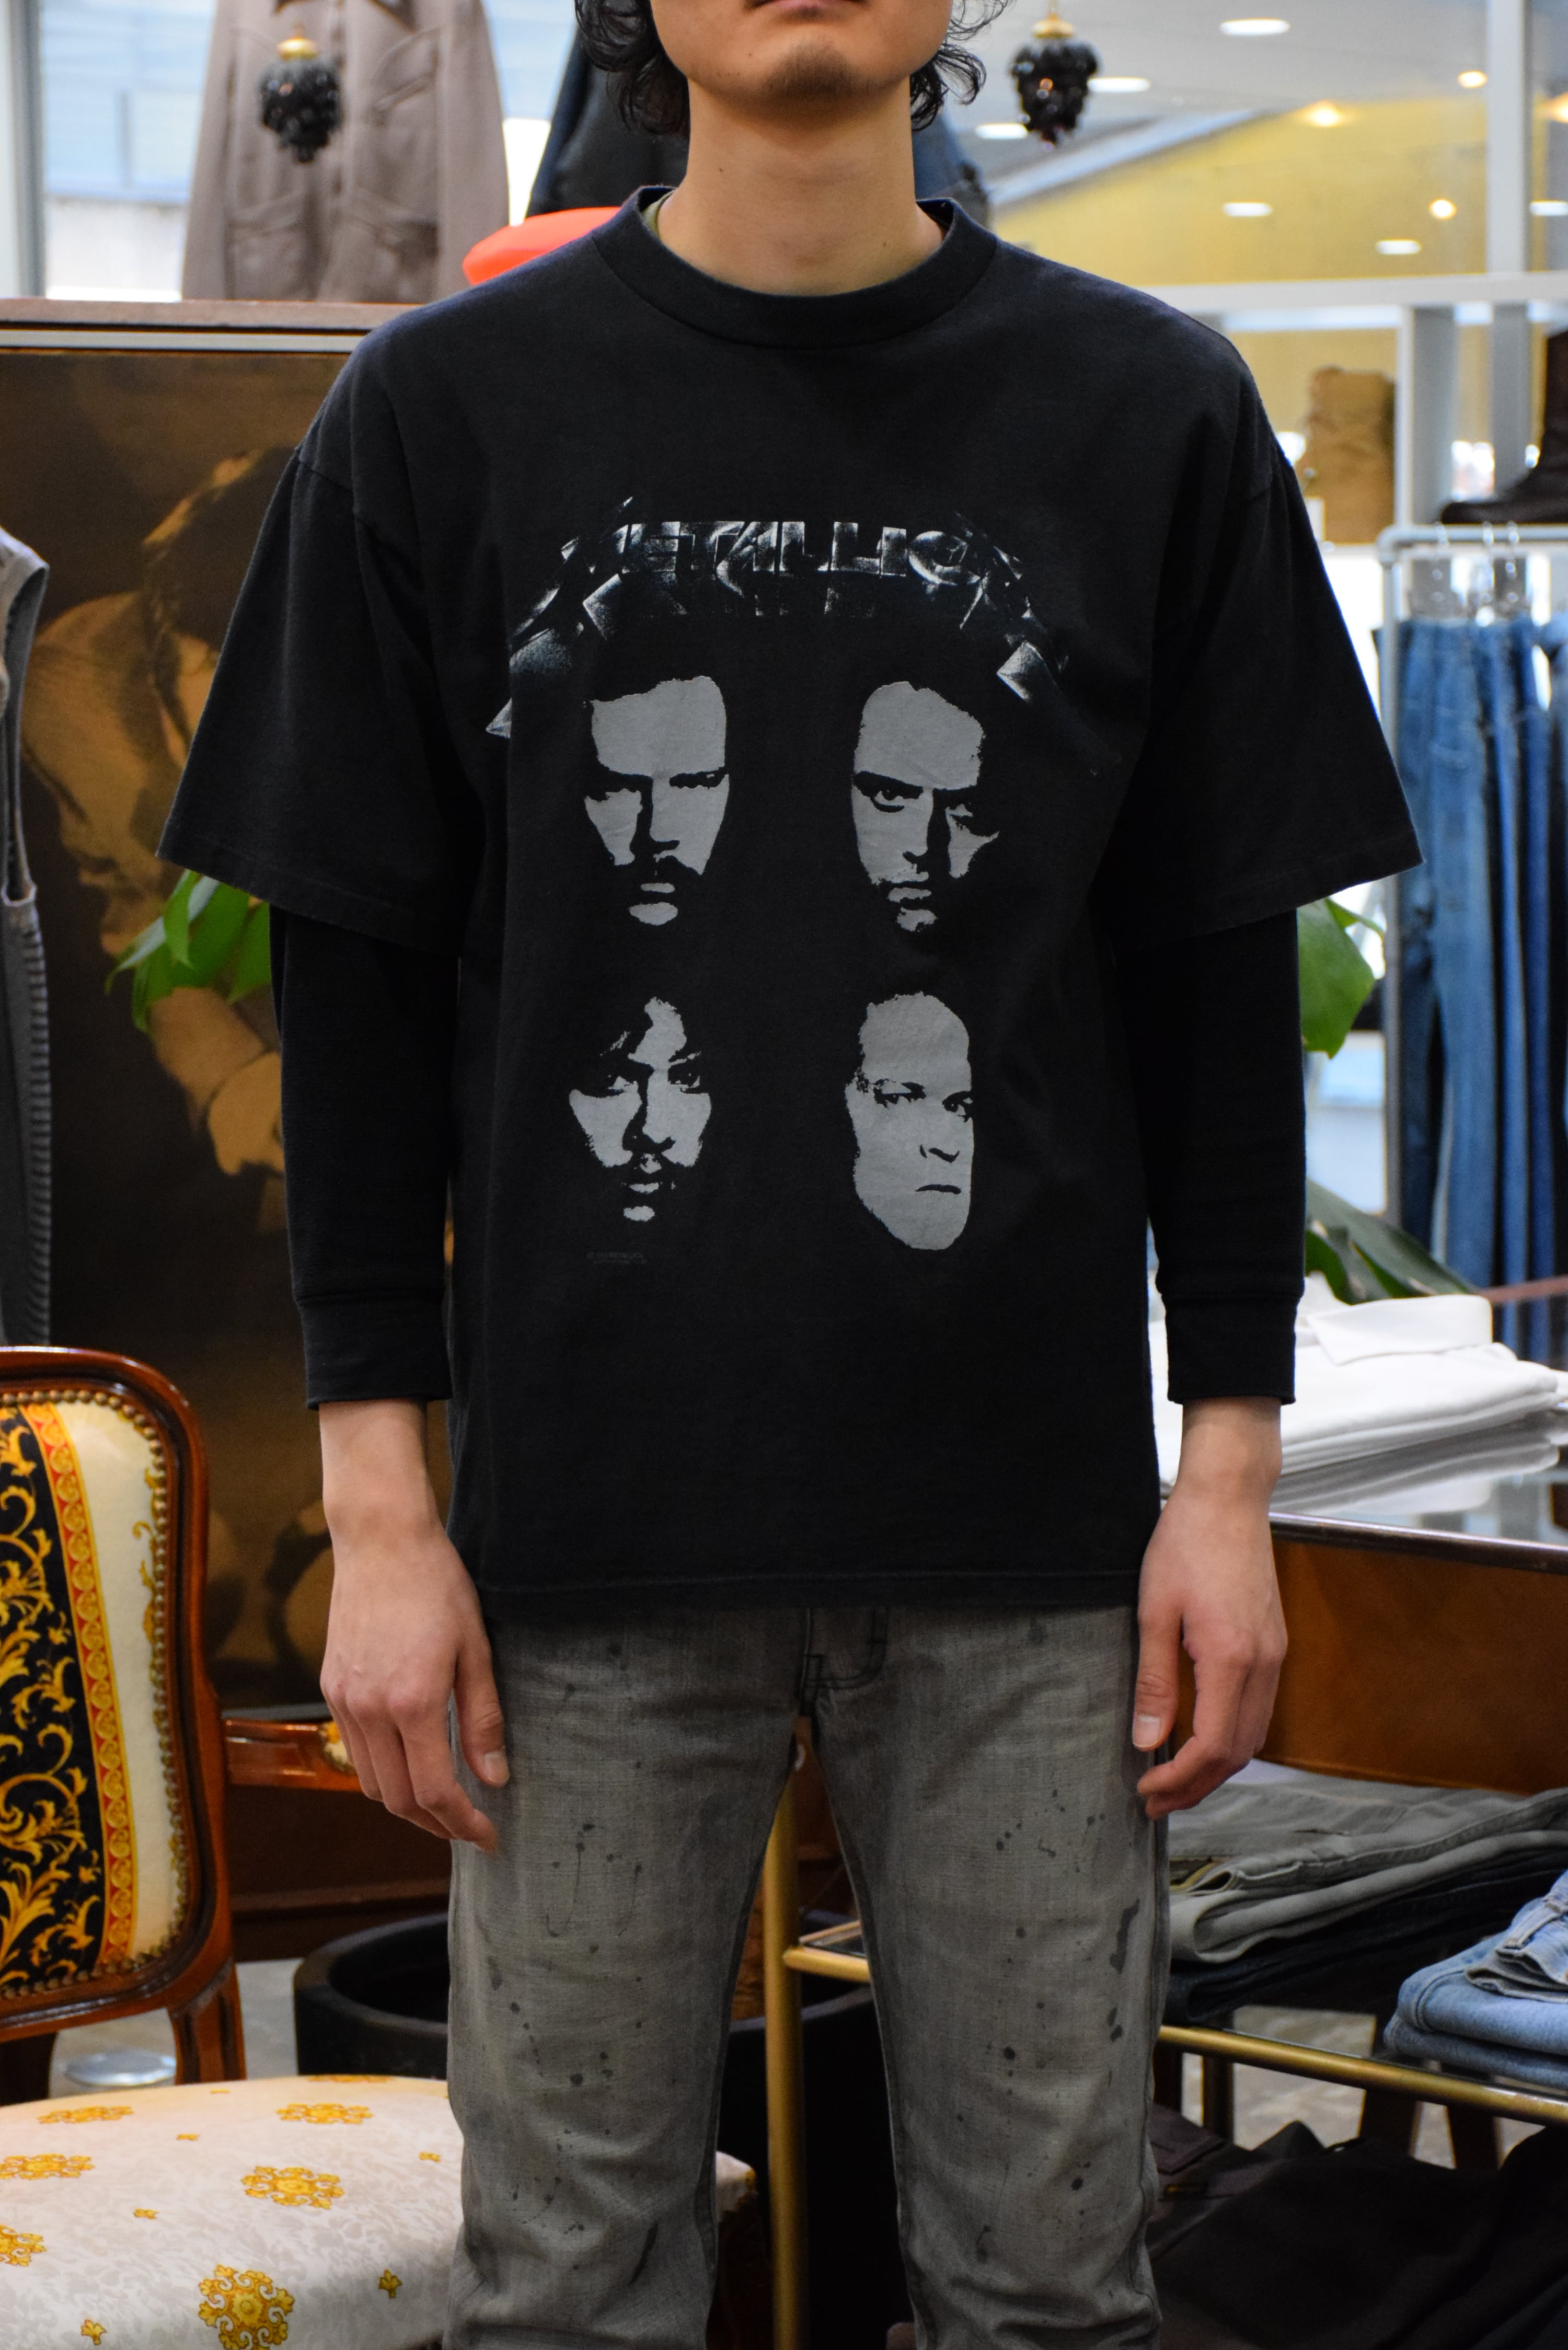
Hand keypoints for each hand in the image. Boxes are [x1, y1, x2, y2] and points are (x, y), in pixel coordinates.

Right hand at [318, 1399, 504, 1850]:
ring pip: (370, 1782)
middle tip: (469, 1828)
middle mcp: (370, 1709)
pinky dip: (382, 1772)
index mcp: (413, 1701)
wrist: (381, 1541)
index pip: (435, 1791)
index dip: (463, 1823)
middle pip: (397, 1800)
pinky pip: (354, 1750)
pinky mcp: (331, 1687)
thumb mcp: (475, 1649)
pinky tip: (410, 1763)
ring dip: (405, 1804)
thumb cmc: (438, 1586)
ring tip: (442, 1804)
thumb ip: (482, 1718)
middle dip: (435, 1825)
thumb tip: (494, 1779)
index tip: (488, 1836)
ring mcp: (344, 1700)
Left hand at [1132, 1397, 1285, 1820]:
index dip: (1179, 1779)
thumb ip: (1154, 1681)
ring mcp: (1275, 1655)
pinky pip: (1260, 1709)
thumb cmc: (1187, 1543)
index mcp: (1231, 1660)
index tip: (1146, 1790)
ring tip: (1175, 1779)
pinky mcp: (1274, 1644)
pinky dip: (1233, 1738)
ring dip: (1216, 1767)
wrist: (1229, 1498)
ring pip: (1255, 1735)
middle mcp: (1264, 1665)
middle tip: (1156, 1801)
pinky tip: (1203, 1739)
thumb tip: (1147, 1740)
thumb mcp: (1154, 1611)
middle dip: (1197, 1786)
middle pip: (1239, 1753)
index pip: (1212, 1747)